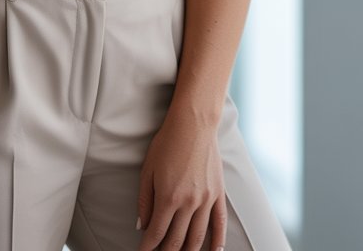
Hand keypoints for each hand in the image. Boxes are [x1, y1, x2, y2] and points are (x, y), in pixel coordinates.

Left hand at [137, 109, 226, 250]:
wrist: (194, 124)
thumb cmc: (167, 143)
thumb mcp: (148, 169)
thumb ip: (144, 200)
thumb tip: (142, 226)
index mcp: (168, 197)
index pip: (157, 233)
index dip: (148, 246)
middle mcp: (189, 203)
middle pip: (177, 240)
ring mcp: (206, 200)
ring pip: (198, 238)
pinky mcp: (219, 194)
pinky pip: (219, 224)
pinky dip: (217, 242)